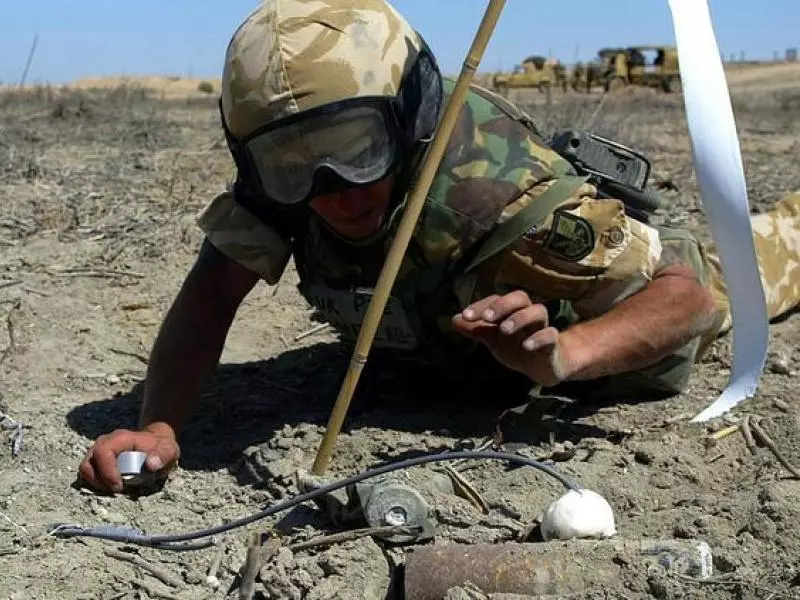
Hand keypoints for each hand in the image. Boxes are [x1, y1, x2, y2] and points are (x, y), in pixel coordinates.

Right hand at [78, 423, 179, 492]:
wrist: (156, 442)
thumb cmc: (161, 447)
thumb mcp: (168, 450)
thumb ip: (162, 456)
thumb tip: (151, 464)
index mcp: (120, 438)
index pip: (102, 453)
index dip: (107, 472)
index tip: (119, 487)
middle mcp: (104, 442)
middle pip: (88, 464)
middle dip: (99, 482)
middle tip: (116, 491)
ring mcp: (98, 451)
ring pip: (85, 470)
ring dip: (96, 484)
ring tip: (114, 490)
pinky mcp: (96, 461)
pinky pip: (88, 474)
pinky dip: (96, 484)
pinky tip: (111, 488)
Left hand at [452, 290, 568, 386]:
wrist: (543, 367)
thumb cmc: (517, 347)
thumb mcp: (494, 340)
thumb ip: (477, 330)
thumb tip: (453, 319)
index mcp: (511, 311)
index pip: (496, 300)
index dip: (481, 305)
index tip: (465, 316)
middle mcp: (528, 314)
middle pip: (520, 297)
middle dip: (502, 305)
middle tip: (487, 318)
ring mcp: (542, 326)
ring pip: (538, 311)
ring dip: (519, 318)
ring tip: (504, 329)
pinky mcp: (554, 343)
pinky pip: (550, 335)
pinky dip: (539, 338)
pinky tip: (526, 346)